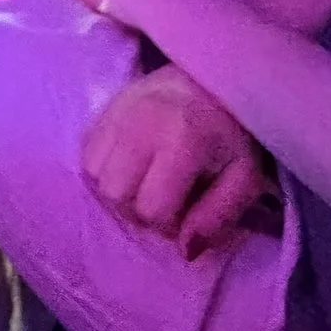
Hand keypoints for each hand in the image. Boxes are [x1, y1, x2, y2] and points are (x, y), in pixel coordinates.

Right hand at [82, 65, 276, 255]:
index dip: (169, 225)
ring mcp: (117, 111)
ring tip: (144, 182)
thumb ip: (217, 217)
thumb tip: (184, 251)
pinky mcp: (104, 107)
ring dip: (117, 189)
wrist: (213, 79)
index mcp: (181, 141)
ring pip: (94, 174)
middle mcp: (141, 123)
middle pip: (114, 193)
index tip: (187, 213)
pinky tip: (129, 165)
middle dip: (137, 210)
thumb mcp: (244, 178)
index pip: (152, 209)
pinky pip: (86, 152)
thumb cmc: (233, 133)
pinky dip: (103, 168)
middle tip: (162, 200)